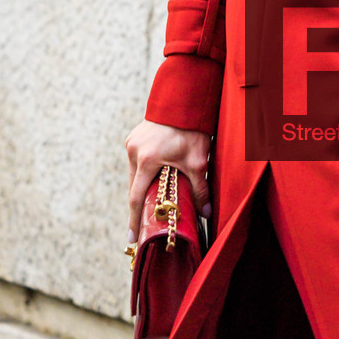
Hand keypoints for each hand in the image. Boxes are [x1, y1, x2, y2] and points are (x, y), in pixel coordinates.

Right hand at [126, 119, 211, 243]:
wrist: (185, 101)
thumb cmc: (192, 130)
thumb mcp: (199, 162)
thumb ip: (201, 189)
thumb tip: (206, 213)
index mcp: (146, 159)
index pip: (136, 197)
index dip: (135, 220)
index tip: (132, 238)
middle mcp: (134, 151)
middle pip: (133, 187)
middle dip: (140, 205)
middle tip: (146, 224)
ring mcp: (132, 142)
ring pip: (134, 174)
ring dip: (142, 187)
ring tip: (153, 201)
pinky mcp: (135, 137)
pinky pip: (137, 162)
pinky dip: (144, 173)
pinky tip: (154, 179)